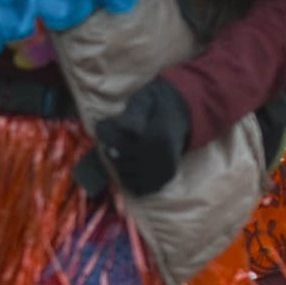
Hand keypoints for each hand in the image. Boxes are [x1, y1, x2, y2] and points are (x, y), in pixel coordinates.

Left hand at [92, 76, 191, 196]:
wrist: (181, 117)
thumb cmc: (158, 105)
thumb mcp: (146, 98)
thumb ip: (134, 113)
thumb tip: (124, 128)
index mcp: (158, 136)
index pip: (115, 140)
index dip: (104, 130)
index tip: (104, 123)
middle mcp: (162, 158)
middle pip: (116, 157)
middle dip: (109, 144)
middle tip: (114, 134)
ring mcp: (162, 173)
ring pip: (121, 172)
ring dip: (116, 160)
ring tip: (124, 146)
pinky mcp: (161, 182)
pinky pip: (132, 186)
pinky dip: (126, 175)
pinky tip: (131, 161)